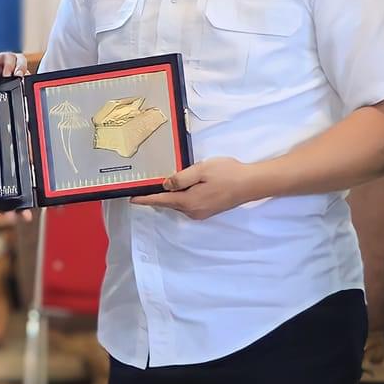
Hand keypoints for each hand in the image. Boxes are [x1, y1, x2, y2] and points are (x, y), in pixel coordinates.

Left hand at [131, 158, 261, 220]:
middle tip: (145, 185)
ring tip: (165, 183)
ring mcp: (201, 213)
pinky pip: (188, 204)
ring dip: (171, 195)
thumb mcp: (201, 170)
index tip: (131, 199)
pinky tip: (185, 186)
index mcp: (188, 202)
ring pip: (179, 203)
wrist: (251, 184)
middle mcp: (192, 211)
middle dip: (157, 195)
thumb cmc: (227, 174)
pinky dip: (182, 196)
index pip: (161, 200)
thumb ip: (180, 178)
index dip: (145, 199)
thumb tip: (165, 185)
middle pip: (169, 203)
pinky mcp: (208, 210)